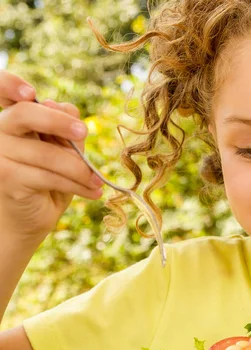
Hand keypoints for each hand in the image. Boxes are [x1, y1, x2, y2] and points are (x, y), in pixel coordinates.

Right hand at [0, 70, 102, 241]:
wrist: (29, 218)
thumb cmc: (47, 178)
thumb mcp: (63, 149)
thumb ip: (64, 127)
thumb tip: (66, 108)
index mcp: (12, 118)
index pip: (1, 89)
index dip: (9, 84)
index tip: (31, 92)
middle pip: (25, 114)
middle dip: (58, 122)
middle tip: (84, 133)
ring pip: (46, 153)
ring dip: (79, 168)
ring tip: (97, 180)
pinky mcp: (5, 177)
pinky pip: (48, 176)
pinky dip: (76, 184)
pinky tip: (92, 192)